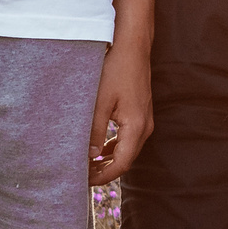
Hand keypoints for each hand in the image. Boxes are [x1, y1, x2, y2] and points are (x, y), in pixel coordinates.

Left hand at [89, 39, 152, 184]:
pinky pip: (129, 139)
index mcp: (136, 127)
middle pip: (126, 160)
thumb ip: (95, 131)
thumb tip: (90, 156)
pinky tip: (100, 148)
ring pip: (128, 150)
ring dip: (109, 160)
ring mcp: (145, 120)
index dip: (103, 176)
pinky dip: (115, 147)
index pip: (121, 164)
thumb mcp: (100, 101)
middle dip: (105, 170)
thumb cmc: (116, 70)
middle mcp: (145, 127)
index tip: (84, 181)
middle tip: (82, 175)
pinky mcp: (141, 113)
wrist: (132, 47)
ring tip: (88, 164)